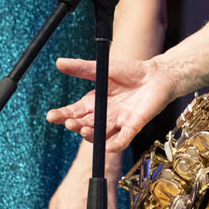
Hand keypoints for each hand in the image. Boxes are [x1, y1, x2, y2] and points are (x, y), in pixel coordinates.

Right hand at [47, 57, 175, 151]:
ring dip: (90, 135)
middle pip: (84, 126)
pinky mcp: (134, 124)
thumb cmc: (130, 72)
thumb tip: (59, 62)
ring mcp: (118, 121)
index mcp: (94, 103)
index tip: (51, 116)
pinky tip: (108, 146)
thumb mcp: (103, 69)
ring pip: (100, 135)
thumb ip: (82, 68)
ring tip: (82, 129)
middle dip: (75, 126)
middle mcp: (103, 115)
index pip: (73, 113)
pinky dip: (116, 144)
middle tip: (69, 122)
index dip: (61, 116)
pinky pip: (123, 139)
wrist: (157, 74)